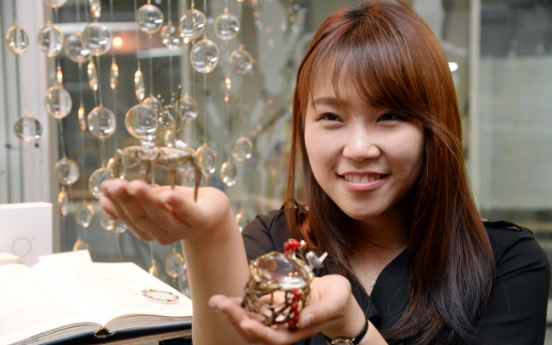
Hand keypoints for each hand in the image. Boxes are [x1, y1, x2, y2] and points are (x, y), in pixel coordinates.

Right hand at [99, 179, 233, 243]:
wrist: (212, 210)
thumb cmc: (178, 204)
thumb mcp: (152, 201)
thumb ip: (131, 202)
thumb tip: (103, 200)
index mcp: (148, 230)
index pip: (129, 217)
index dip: (116, 203)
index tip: (106, 186)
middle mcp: (163, 233)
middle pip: (143, 218)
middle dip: (127, 201)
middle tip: (116, 185)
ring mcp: (183, 229)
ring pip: (162, 216)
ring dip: (147, 200)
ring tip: (135, 185)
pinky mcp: (201, 220)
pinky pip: (187, 212)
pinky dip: (177, 204)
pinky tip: (167, 194)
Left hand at [208, 275, 366, 344]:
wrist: (336, 296)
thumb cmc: (339, 301)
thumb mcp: (336, 302)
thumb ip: (320, 312)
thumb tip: (302, 319)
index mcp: (297, 331)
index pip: (275, 338)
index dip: (260, 332)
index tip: (246, 322)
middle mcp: (282, 327)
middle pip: (256, 330)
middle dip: (237, 318)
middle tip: (221, 304)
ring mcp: (275, 316)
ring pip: (250, 319)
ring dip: (232, 312)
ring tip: (216, 300)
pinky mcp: (272, 304)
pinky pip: (252, 306)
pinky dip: (238, 303)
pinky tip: (225, 298)